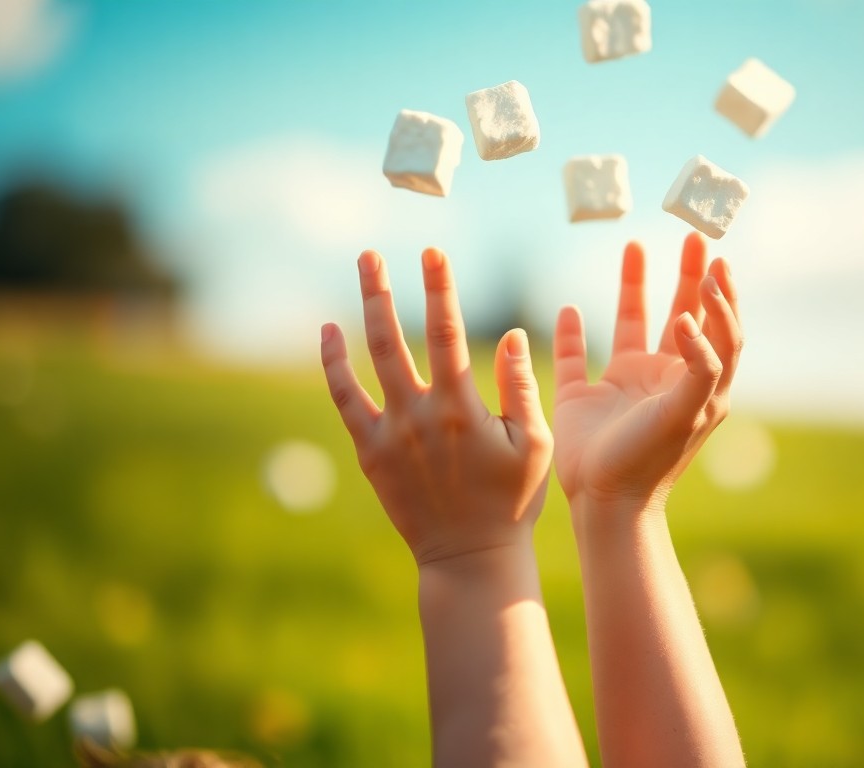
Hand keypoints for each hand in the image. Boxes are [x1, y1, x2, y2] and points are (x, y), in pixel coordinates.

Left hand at [320, 248, 552, 565]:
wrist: (471, 558)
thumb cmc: (511, 501)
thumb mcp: (534, 443)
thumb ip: (520, 386)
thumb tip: (509, 334)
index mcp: (462, 409)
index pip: (448, 332)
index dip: (440, 288)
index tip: (432, 252)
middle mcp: (420, 416)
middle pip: (393, 338)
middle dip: (381, 290)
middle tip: (371, 253)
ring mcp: (390, 434)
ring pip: (368, 361)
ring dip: (361, 313)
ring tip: (359, 275)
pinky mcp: (371, 453)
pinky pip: (345, 401)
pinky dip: (335, 366)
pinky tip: (329, 334)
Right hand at [552, 233, 742, 510]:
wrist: (607, 501)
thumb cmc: (652, 460)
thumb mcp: (686, 411)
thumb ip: (698, 365)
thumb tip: (689, 317)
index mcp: (697, 385)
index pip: (720, 331)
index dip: (723, 299)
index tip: (715, 266)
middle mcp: (665, 379)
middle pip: (685, 316)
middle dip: (693, 277)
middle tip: (696, 236)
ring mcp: (625, 386)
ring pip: (633, 324)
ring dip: (637, 285)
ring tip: (638, 244)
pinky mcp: (587, 395)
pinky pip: (578, 355)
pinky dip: (573, 331)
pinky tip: (571, 309)